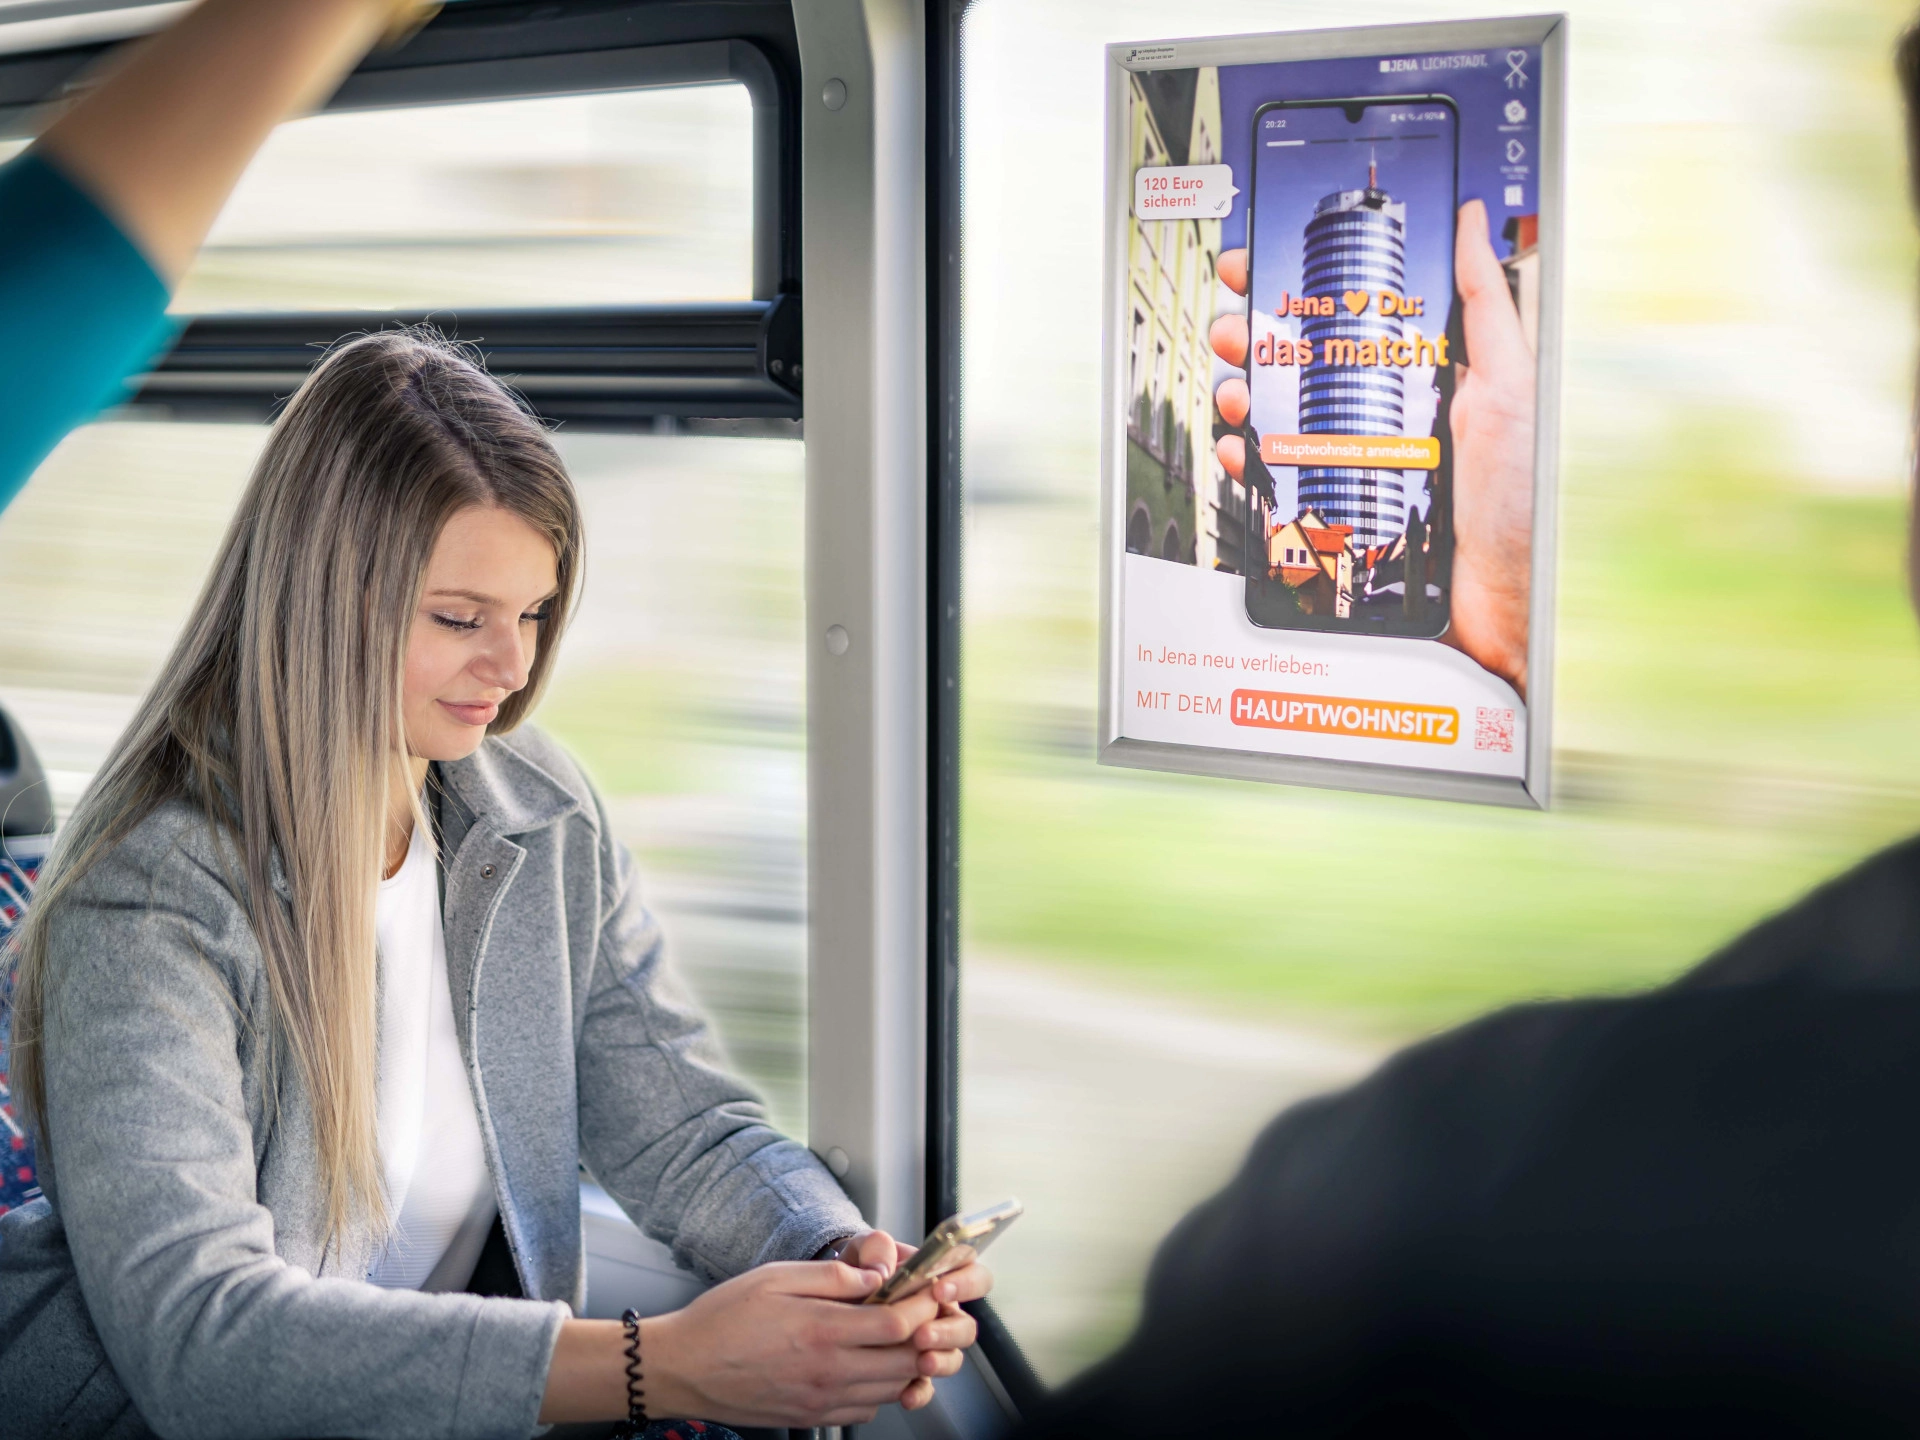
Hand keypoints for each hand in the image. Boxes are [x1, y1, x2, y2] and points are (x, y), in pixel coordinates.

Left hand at [823, 1229, 993, 1411]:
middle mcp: (941, 1311)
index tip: (939, 1291)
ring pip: (953, 1356)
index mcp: (937, 1274)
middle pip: (966, 1324)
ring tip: (921, 1363)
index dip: (964, 1282)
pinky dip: (919, 1392)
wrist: (835, 1300)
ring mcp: (930, 1342)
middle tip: (923, 1334)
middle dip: (949, 1332)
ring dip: (941, 1360)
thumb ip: (874, 1247)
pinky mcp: (914, 1369)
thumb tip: (883, 1268)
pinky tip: (905, 1395)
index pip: (969, 1271)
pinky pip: (927, 1386)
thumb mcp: (861, 1249)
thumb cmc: (857, 1270)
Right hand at [1207, 202, 1533, 694]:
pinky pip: (1268, 484)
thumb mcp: (1508, 386)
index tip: (1265, 264)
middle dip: (1255, 337)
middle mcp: (1377, 420)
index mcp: (1417, 380)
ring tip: (1236, 388)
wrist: (1502, 607)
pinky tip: (1237, 449)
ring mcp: (1347, 470)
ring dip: (1241, 394)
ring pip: (1274, 420)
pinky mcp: (1325, 520)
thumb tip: (1474, 221)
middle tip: (1236, 325)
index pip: (1349, 318)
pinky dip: (1241, 463)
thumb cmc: (1518, 502)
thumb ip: (1486, 305)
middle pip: (1297, 365)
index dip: (1301, 289)